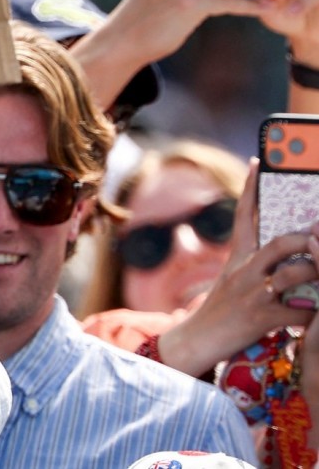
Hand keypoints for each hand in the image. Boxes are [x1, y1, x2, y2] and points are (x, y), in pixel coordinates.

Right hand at [157, 159, 318, 376]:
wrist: (196, 341)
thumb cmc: (222, 310)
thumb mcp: (233, 280)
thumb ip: (257, 264)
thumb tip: (288, 249)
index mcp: (237, 259)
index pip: (244, 217)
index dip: (252, 189)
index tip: (259, 162)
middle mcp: (243, 272)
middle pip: (278, 244)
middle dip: (306, 238)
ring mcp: (252, 295)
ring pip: (291, 274)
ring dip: (315, 271)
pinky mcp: (261, 319)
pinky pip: (298, 311)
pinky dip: (312, 313)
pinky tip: (315, 313)